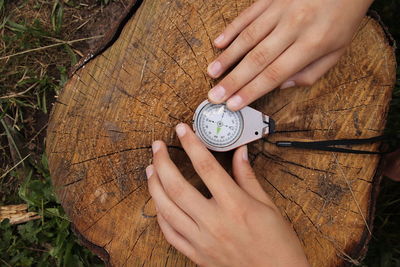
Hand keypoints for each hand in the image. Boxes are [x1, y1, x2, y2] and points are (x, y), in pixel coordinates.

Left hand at [146, 123, 308, 266]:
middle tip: (157, 146)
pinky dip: (160, 215)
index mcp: (235, 206)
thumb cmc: (277, 243)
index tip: (182, 129)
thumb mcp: (267, 205)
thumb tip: (239, 153)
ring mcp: (202, 240)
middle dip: (162, 162)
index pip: (206, 167)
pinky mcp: (196, 254)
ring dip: (154, 186)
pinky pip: (169, 233)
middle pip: (177, 187)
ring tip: (150, 168)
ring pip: (166, 209)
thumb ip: (247, 177)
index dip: (191, 144)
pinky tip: (158, 202)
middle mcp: (214, 222)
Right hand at [207, 0, 372, 110]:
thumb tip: (281, 86)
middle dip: (233, 81)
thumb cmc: (343, 17)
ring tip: (212, 73)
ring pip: (248, 37)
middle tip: (215, 96)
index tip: (234, 104)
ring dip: (228, 57)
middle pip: (257, 59)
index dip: (251, 91)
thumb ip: (310, 72)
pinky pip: (247, 15)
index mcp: (311, 44)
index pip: (274, 74)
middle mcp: (293, 27)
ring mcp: (280, 10)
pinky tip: (219, 43)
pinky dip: (231, 29)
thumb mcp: (337, 50)